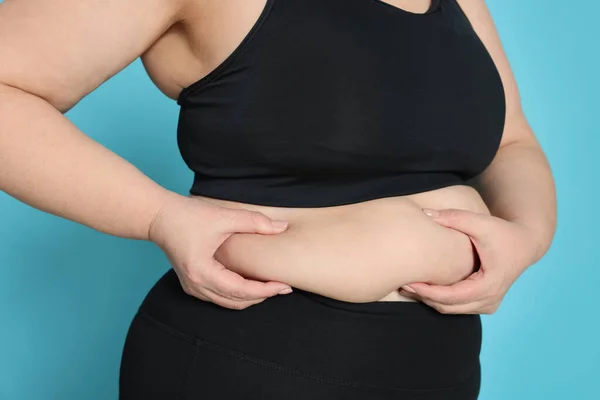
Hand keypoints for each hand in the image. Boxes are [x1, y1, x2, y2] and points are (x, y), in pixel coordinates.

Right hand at [148, 194, 292, 309]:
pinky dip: (237, 295)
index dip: (265, 291)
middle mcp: (196, 285)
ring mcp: (192, 287)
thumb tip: (282, 227)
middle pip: (236, 302)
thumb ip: (255, 222)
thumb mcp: (224, 216)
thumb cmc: (188, 216)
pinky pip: (219, 298)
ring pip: (227, 303)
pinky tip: (251, 283)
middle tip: (283, 287)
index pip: (241, 291)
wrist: (160, 218)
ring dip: (250, 298)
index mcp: (203, 272)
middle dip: (261, 297)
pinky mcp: (192, 284)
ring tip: (270, 287)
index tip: (284, 285)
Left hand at [399, 208, 539, 313]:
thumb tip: (425, 213)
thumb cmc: (503, 232)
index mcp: (489, 285)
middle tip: (402, 286)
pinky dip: (441, 300)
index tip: (409, 283)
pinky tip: (424, 288)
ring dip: (431, 301)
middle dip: (424, 298)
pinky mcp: (485, 303)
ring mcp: (489, 304)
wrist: (525, 244)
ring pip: (452, 310)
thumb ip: (454, 217)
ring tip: (409, 287)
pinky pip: (458, 307)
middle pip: (449, 307)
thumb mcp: (480, 222)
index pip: (451, 297)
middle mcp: (490, 300)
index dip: (428, 292)